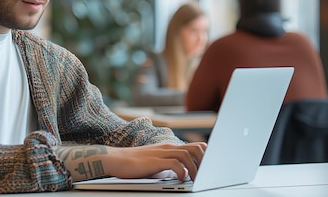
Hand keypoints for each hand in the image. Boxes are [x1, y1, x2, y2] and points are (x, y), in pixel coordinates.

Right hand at [54, 142, 206, 181]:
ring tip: (197, 180)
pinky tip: (182, 179)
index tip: (212, 168)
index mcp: (170, 147)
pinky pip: (176, 165)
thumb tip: (184, 173)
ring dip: (197, 169)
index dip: (207, 157)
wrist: (115, 160)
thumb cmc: (133, 164)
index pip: (196, 147)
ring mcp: (162, 152)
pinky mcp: (155, 161)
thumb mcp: (155, 162)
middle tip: (208, 176)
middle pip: (197, 149)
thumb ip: (169, 164)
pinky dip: (183, 172)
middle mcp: (168, 147)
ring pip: (189, 156)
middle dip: (206, 162)